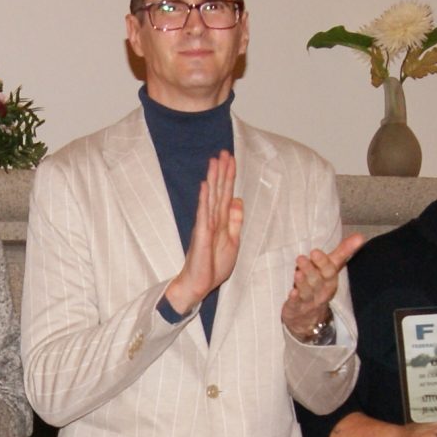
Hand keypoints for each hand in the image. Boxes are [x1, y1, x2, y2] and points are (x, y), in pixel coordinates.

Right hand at [162, 150, 243, 316]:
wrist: (198, 284)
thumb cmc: (213, 265)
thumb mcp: (232, 241)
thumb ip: (234, 221)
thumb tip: (237, 200)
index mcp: (221, 221)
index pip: (226, 194)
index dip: (229, 177)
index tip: (231, 159)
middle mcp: (212, 219)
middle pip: (219, 191)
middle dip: (222, 172)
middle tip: (224, 151)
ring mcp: (205, 225)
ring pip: (211, 197)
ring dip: (214, 179)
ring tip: (214, 161)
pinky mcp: (201, 235)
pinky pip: (203, 214)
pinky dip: (205, 199)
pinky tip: (205, 185)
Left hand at [281, 233, 364, 339]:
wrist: (309, 318)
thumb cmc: (319, 286)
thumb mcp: (330, 269)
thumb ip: (342, 252)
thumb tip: (360, 236)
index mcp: (330, 281)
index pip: (329, 272)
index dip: (322, 262)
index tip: (315, 251)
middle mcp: (321, 292)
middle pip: (317, 281)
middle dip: (310, 270)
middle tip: (301, 258)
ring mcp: (309, 302)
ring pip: (307, 293)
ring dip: (302, 283)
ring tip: (297, 273)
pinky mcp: (296, 309)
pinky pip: (296, 305)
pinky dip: (294, 299)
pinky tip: (292, 293)